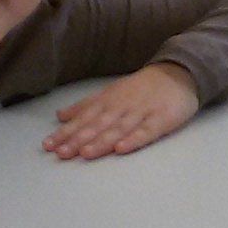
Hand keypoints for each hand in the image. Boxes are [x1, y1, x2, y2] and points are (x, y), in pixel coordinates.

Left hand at [45, 62, 200, 159]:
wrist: (178, 74)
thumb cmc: (140, 88)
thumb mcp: (110, 93)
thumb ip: (85, 106)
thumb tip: (60, 116)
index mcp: (107, 101)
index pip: (83, 118)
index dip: (66, 132)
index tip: (49, 145)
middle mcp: (121, 107)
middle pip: (97, 125)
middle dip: (78, 140)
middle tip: (61, 153)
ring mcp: (141, 113)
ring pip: (118, 129)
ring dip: (101, 142)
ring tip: (85, 154)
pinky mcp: (161, 120)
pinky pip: (146, 132)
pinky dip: (134, 140)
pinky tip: (122, 149)